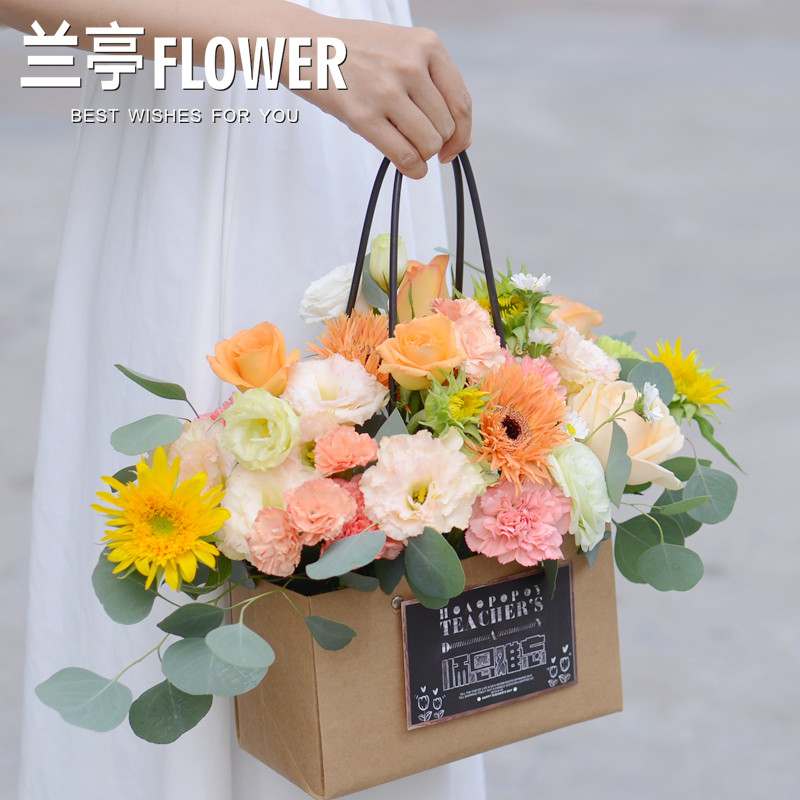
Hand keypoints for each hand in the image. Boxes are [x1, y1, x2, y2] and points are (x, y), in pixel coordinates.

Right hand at [301, 19, 471, 178]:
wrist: (305, 43)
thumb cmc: (354, 51)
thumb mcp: (401, 49)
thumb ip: (431, 84)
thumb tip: (460, 136)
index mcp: (427, 45)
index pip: (461, 103)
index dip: (462, 134)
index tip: (453, 147)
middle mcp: (411, 65)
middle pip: (446, 128)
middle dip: (437, 145)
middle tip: (420, 146)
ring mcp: (387, 91)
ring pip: (429, 144)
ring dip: (423, 156)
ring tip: (409, 150)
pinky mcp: (364, 115)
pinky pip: (404, 155)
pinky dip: (413, 170)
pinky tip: (410, 168)